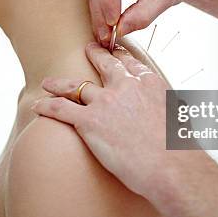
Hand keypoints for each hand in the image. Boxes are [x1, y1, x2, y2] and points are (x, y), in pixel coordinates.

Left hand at [31, 42, 169, 197]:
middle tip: (87, 49)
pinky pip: (61, 109)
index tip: (115, 52)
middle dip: (94, 54)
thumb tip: (171, 113)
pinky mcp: (89, 122)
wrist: (172, 166)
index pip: (130, 62)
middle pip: (104, 64)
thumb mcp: (179, 117)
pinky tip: (37, 105)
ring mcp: (106, 102)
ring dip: (59, 83)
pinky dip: (47, 106)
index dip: (120, 55)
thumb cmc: (180, 149)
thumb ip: (168, 108)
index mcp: (149, 83)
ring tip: (48, 82)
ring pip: (75, 86)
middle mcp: (126, 86)